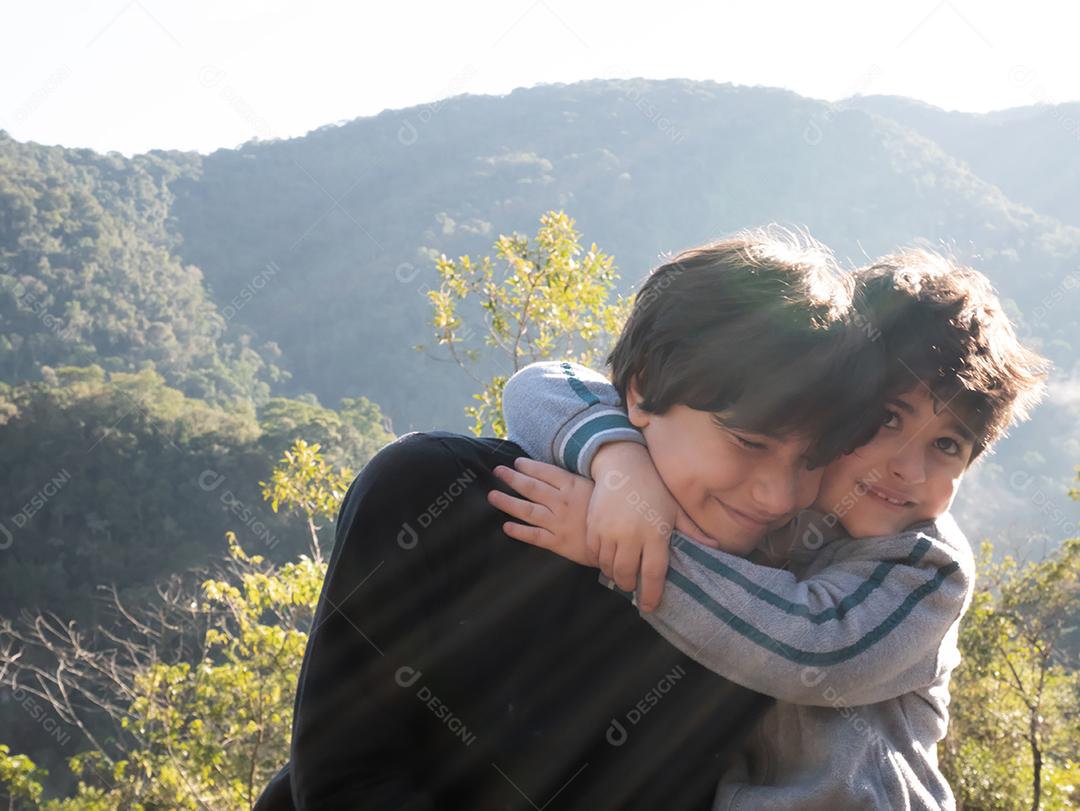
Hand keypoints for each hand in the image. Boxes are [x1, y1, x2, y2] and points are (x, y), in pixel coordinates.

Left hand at [488, 457, 598, 566]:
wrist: (619, 542)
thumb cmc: (609, 513)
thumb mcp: (597, 490)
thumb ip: (577, 483)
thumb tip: (559, 473)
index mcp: (573, 486)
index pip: (545, 472)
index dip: (529, 467)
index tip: (516, 462)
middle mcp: (562, 502)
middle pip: (531, 488)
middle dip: (512, 478)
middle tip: (497, 471)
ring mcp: (558, 522)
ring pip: (527, 510)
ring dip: (508, 502)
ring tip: (493, 496)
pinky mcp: (558, 542)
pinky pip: (534, 535)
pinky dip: (519, 531)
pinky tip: (506, 527)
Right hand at [588, 442, 677, 611]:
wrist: (623, 466)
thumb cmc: (655, 489)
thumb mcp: (676, 510)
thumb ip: (693, 532)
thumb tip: (718, 548)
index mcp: (655, 534)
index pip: (652, 573)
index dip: (650, 594)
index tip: (649, 606)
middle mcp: (631, 535)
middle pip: (626, 574)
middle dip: (629, 585)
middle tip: (632, 586)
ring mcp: (609, 531)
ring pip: (608, 566)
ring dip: (614, 575)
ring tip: (621, 573)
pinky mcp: (593, 526)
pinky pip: (594, 553)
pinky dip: (600, 560)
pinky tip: (608, 558)